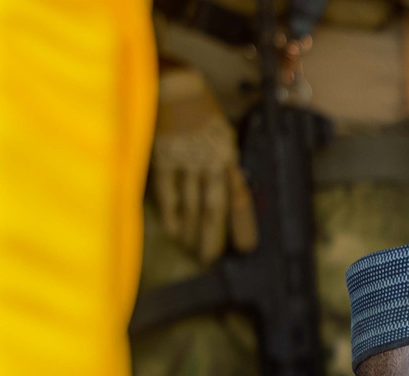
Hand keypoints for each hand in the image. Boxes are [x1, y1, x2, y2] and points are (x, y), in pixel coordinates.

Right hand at [151, 66, 257, 264]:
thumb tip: (229, 193)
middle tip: (211, 259)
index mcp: (229, 156)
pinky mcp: (163, 157)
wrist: (173, 83)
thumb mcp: (222, 133)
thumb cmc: (199, 109)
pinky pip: (168, 192)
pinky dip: (172, 213)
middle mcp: (211, 161)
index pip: (239, 198)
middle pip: (214, 208)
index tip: (244, 248)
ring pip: (192, 204)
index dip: (241, 225)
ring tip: (193, 250)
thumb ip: (225, 163)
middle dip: (213, 237)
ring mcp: (186, 160)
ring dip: (192, 231)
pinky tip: (175, 231)